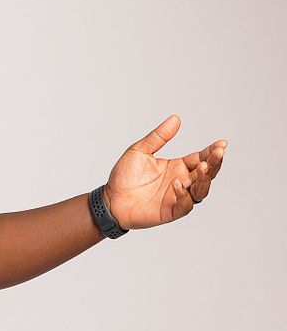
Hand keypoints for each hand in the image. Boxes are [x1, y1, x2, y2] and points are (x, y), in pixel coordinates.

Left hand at [104, 116, 227, 230]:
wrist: (109, 199)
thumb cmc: (124, 177)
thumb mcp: (140, 151)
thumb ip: (158, 137)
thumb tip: (176, 118)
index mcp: (178, 167)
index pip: (201, 158)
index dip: (212, 152)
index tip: (221, 143)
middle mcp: (181, 181)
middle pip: (207, 174)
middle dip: (215, 163)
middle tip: (218, 153)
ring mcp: (176, 198)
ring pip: (201, 191)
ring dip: (204, 180)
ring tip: (202, 167)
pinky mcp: (169, 212)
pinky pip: (184, 206)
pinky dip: (184, 195)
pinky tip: (177, 183)